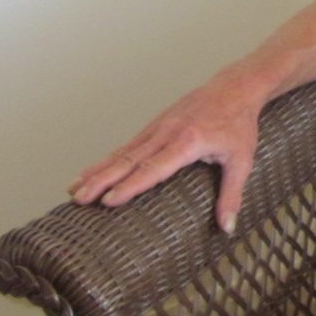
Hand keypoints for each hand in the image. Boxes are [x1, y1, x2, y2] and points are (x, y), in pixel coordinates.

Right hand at [68, 73, 263, 234]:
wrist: (235, 87)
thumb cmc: (239, 123)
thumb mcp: (242, 160)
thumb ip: (232, 194)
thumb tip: (227, 228)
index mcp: (188, 141)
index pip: (154, 167)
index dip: (131, 185)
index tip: (109, 200)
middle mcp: (167, 132)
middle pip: (129, 159)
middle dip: (102, 180)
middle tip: (79, 199)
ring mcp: (158, 126)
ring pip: (122, 151)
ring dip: (97, 170)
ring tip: (74, 189)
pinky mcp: (154, 125)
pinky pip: (127, 144)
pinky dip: (107, 159)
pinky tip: (92, 172)